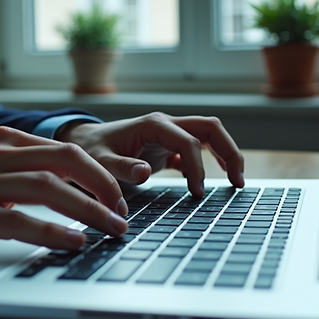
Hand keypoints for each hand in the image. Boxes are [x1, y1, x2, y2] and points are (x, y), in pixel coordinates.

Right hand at [0, 127, 128, 250]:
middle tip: (124, 212)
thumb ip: (10, 174)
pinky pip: (16, 220)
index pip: (64, 149)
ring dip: (88, 210)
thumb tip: (51, 194)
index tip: (119, 194)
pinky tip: (72, 242)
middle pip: (66, 161)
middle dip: (104, 186)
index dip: (100, 171)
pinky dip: (50, 231)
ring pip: (48, 189)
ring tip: (112, 229)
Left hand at [58, 112, 244, 197]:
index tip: (197, 193)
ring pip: (210, 136)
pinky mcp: (168, 148)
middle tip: (238, 182)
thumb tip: (145, 173)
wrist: (81, 144)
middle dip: (230, 152)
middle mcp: (166, 125)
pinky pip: (199, 150)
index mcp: (154, 125)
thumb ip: (119, 168)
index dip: (198, 167)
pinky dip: (211, 164)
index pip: (189, 141)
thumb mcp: (98, 162)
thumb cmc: (89, 152)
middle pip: (211, 129)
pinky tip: (215, 184)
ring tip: (236, 182)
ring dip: (226, 155)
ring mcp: (170, 135)